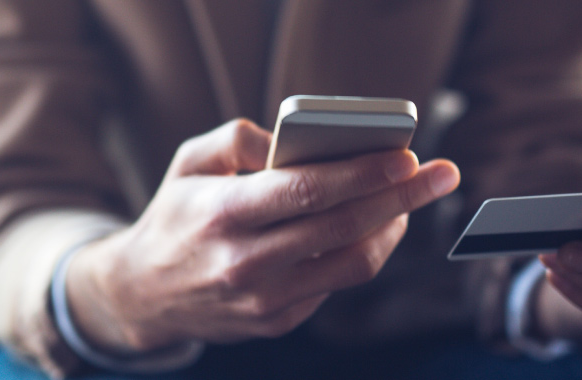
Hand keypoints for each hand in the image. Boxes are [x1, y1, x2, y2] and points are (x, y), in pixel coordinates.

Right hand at [66, 119, 460, 353]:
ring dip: (391, 229)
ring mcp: (262, 300)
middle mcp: (244, 262)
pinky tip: (373, 228)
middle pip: (342, 227)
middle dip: (401, 198)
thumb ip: (238, 139)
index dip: (364, 173)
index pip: (307, 191)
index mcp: (222, 214)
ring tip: (409, 201)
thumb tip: (293, 140)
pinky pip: (334, 284)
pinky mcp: (275, 323)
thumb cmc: (175, 216)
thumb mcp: (189, 163)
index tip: (407, 155)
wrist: (141, 294)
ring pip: (351, 264)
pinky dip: (362, 252)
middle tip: (440, 174)